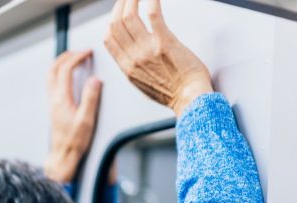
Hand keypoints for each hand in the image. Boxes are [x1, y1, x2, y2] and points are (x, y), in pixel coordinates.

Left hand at [45, 50, 101, 183]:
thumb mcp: (87, 119)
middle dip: (66, 56)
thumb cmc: (76, 140)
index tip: (89, 52)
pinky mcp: (53, 107)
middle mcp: (53, 98)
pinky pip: (52, 84)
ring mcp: (51, 102)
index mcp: (61, 99)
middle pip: (53, 69)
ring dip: (61, 63)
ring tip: (75, 59)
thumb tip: (95, 79)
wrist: (63, 155)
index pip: (65, 70)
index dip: (77, 57)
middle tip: (81, 52)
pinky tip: (70, 76)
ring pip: (50, 76)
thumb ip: (91, 98)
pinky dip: (59, 73)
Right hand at [104, 0, 212, 116]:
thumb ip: (134, 67)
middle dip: (120, 6)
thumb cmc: (172, 92)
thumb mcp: (142, 83)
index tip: (118, 12)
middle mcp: (133, 57)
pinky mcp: (165, 42)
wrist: (189, 98)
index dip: (111, 20)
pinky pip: (153, 15)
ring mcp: (147, 50)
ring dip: (132, 0)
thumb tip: (133, 54)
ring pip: (129, 17)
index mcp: (126, 67)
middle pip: (116, 24)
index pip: (109, 38)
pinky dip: (151, 0)